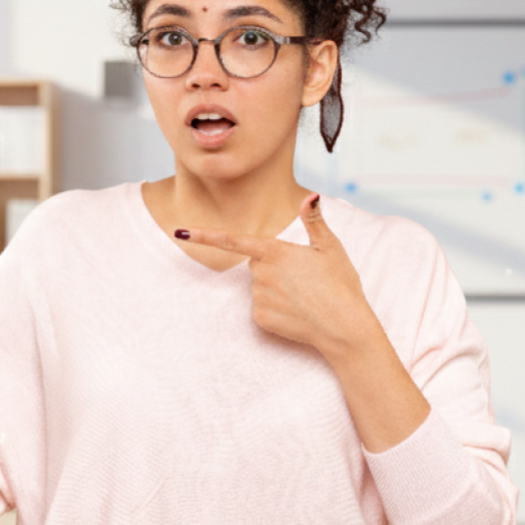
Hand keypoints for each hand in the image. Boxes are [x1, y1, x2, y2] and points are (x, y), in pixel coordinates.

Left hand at [176, 192, 378, 361]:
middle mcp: (262, 274)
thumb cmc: (341, 285)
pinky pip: (262, 308)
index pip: (233, 239)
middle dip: (273, 266)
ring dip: (276, 289)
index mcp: (275, 252)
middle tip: (303, 277)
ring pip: (259, 287)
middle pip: (256, 264)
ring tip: (305, 296)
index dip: (204, 235)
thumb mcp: (331, 248)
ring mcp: (260, 298)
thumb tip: (310, 196)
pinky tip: (298, 312)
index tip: (179, 232)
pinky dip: (277, 309)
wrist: (345, 328)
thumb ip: (313, 221)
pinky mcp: (261, 319)